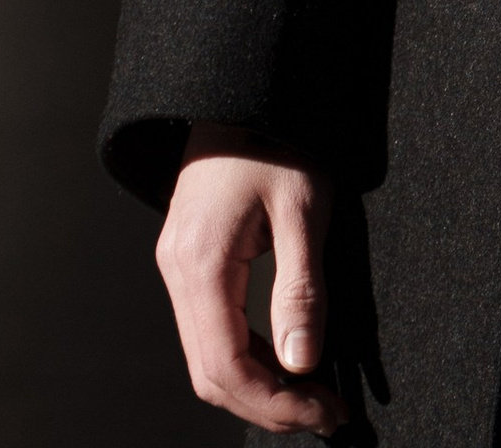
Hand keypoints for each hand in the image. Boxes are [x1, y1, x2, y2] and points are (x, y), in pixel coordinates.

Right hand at [155, 123, 347, 434]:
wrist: (244, 87)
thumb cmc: (277, 137)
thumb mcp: (305, 208)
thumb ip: (300, 289)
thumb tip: (303, 362)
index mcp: (200, 264)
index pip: (226, 366)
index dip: (274, 403)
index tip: (323, 413)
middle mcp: (177, 272)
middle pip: (210, 372)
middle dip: (266, 405)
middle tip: (323, 413)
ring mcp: (178, 266)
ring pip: (206, 355)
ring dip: (255, 385)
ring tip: (309, 394)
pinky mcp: (189, 259)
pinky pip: (209, 327)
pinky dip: (243, 355)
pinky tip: (281, 357)